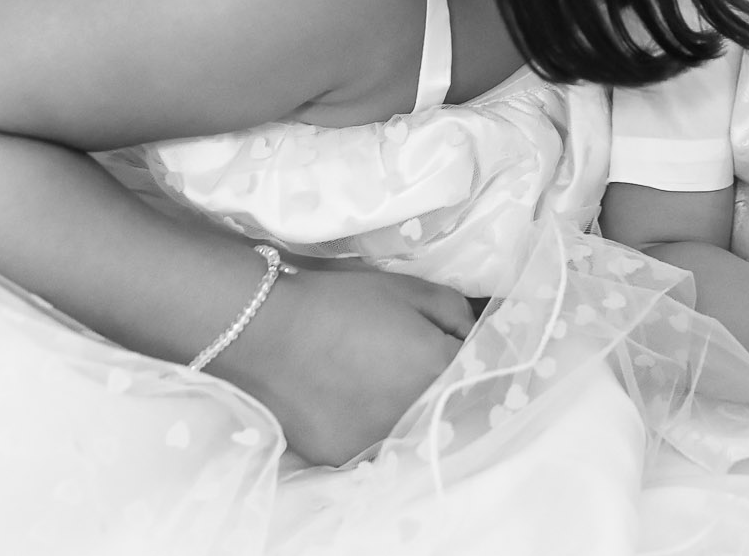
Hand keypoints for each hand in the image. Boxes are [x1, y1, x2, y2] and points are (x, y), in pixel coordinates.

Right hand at [217, 261, 474, 465]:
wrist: (265, 331)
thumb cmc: (342, 303)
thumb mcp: (413, 290)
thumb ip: (459, 315)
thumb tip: (476, 337)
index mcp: (438, 371)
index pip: (482, 374)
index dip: (478, 361)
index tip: (466, 351)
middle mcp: (415, 415)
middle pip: (452, 409)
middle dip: (450, 389)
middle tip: (422, 367)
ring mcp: (379, 442)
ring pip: (415, 432)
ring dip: (414, 414)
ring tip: (385, 385)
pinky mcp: (344, 457)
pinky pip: (375, 445)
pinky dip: (375, 428)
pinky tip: (357, 404)